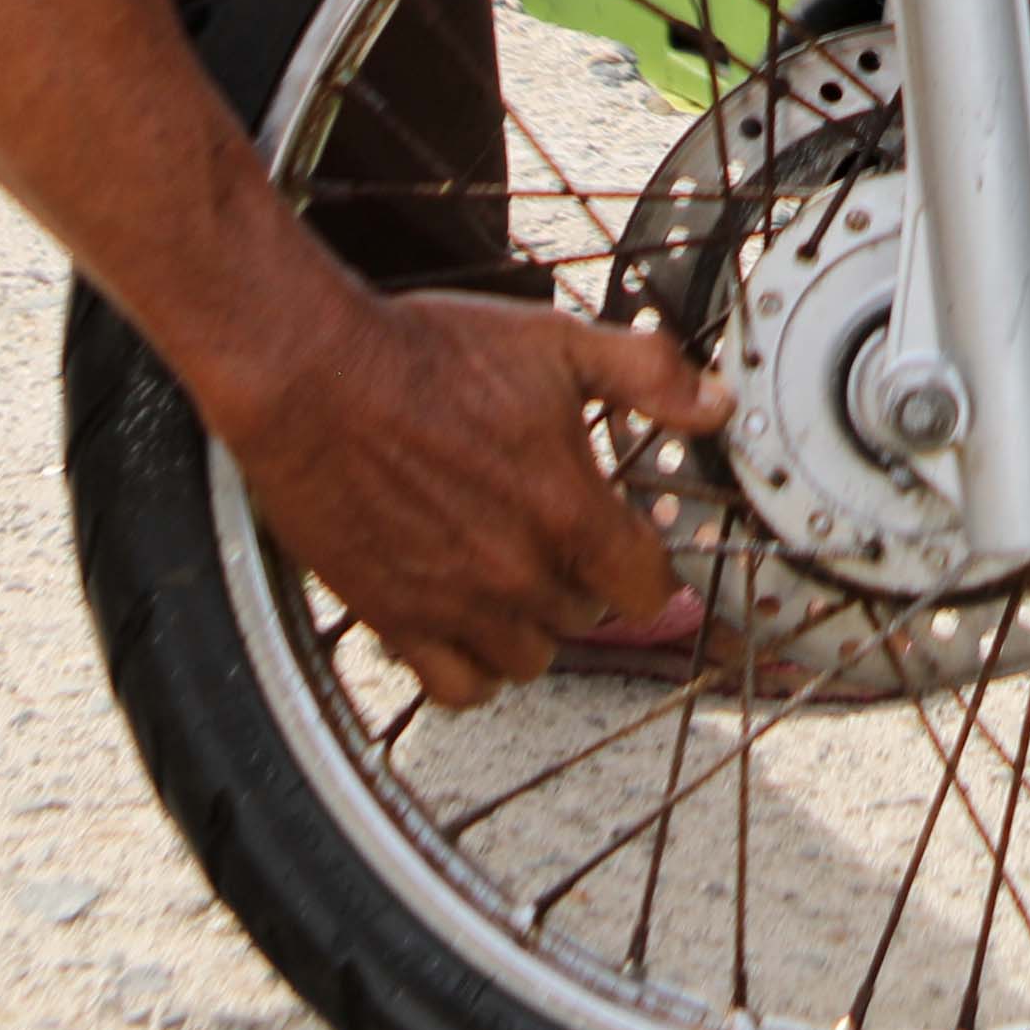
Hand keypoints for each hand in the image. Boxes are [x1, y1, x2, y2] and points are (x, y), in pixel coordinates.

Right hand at [210, 280, 728, 708]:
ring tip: (513, 577)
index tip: (634, 547)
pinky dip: (470, 668)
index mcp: (567, 510)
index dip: (648, 567)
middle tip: (559, 538)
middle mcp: (516, 573)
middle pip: (587, 619)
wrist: (312, 374)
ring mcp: (453, 605)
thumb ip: (645, 376)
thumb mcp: (553, 342)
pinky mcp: (393, 619)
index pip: (648, 588)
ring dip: (531, 626)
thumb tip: (717, 402)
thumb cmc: (425, 355)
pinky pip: (456, 688)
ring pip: (527, 660)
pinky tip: (465, 623)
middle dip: (583, 582)